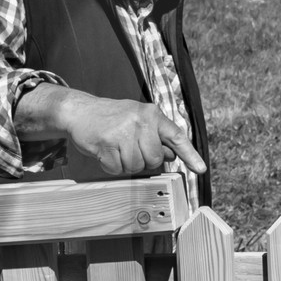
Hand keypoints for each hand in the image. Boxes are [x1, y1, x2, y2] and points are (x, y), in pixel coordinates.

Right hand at [24, 85, 205, 177]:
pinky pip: (117, 169)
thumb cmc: (112, 118)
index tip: (200, 169)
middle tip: (129, 149)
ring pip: (136, 167)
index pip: (176, 136)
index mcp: (151, 114)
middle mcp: (140, 121)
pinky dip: (111, 166)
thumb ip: (156, 136)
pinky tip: (106, 152)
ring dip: (125, 164)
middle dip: (143, 161)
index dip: (190, 155)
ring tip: (116, 148)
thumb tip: (171, 155)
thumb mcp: (137, 120)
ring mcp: (123, 132)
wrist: (80, 111)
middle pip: (154, 160)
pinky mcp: (107, 143)